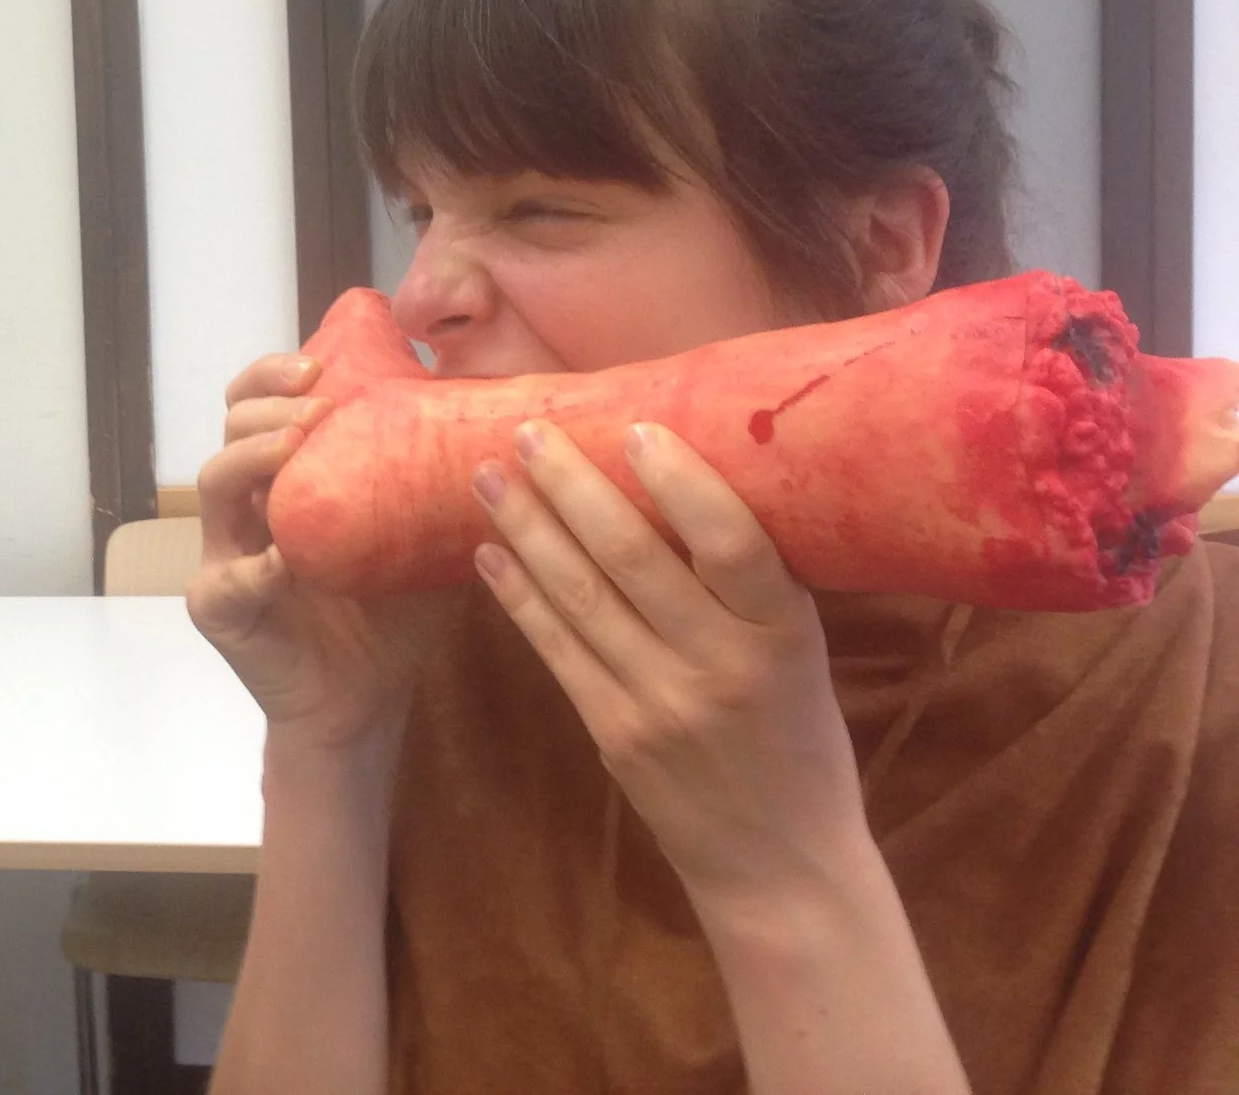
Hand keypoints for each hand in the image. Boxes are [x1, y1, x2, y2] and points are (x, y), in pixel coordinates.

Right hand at [186, 353, 440, 751]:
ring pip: (215, 483)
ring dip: (251, 458)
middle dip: (268, 405)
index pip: (257, 402)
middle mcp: (247, 506)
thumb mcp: (421, 534)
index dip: (274, 374)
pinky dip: (254, 567)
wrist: (367, 699)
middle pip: (231, 427)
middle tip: (316, 406)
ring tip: (294, 448)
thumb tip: (503, 414)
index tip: (318, 366)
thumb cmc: (391, 612)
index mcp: (286, 477)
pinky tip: (284, 560)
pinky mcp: (219, 608)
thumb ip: (440, 481)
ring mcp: (226, 554)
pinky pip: (225, 580)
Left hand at [469, 420, 872, 907]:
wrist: (781, 864)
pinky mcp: (612, 733)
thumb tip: (682, 476)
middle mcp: (719, 665)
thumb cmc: (799, 738)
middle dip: (571, 485)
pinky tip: (489, 553)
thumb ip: (751, 583)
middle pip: (631, 557)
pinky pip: (555, 649)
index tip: (633, 426)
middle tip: (528, 428)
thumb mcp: (802, 653)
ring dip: (526, 527)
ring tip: (488, 474)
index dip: (679, 481)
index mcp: (783, 635)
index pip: (731, 543)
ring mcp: (659, 702)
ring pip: (579, 595)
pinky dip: (518, 595)